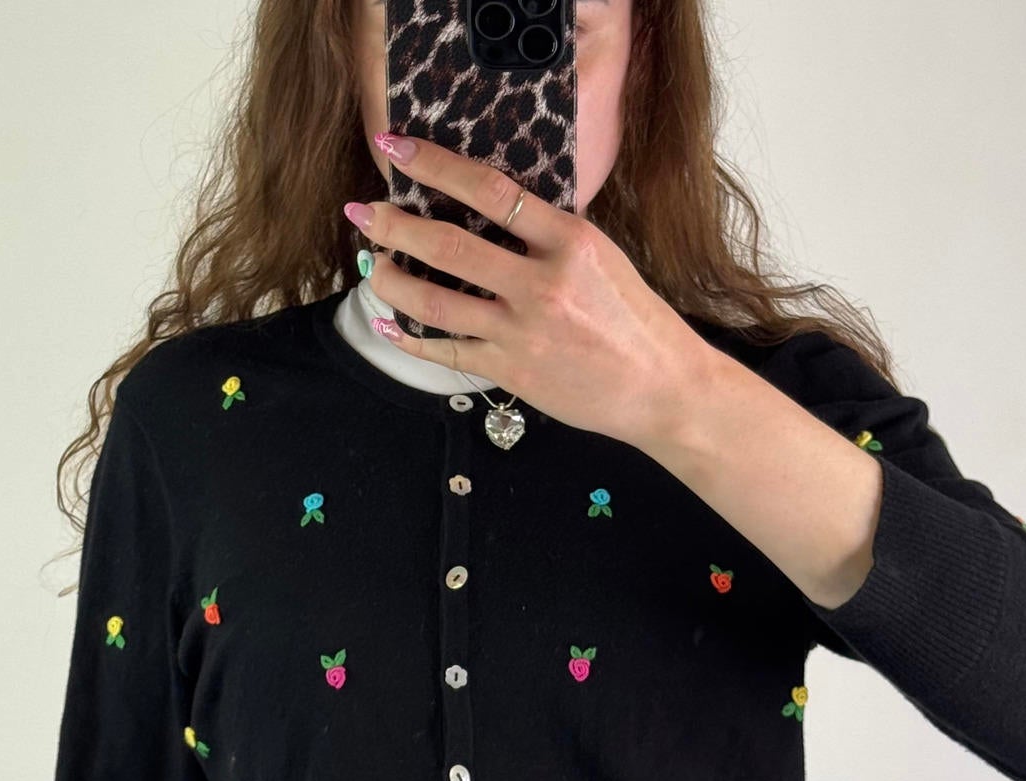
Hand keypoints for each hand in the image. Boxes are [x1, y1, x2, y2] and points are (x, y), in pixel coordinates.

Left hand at [346, 130, 714, 449]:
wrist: (661, 387)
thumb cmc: (634, 321)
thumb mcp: (601, 258)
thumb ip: (549, 236)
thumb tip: (492, 211)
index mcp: (570, 242)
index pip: (490, 191)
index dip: (435, 166)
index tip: (396, 148)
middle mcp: (542, 284)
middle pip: (449, 246)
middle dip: (395, 225)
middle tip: (364, 212)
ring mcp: (523, 332)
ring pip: (436, 302)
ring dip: (391, 280)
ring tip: (369, 266)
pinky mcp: (512, 371)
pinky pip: (447, 351)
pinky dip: (411, 338)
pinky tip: (389, 325)